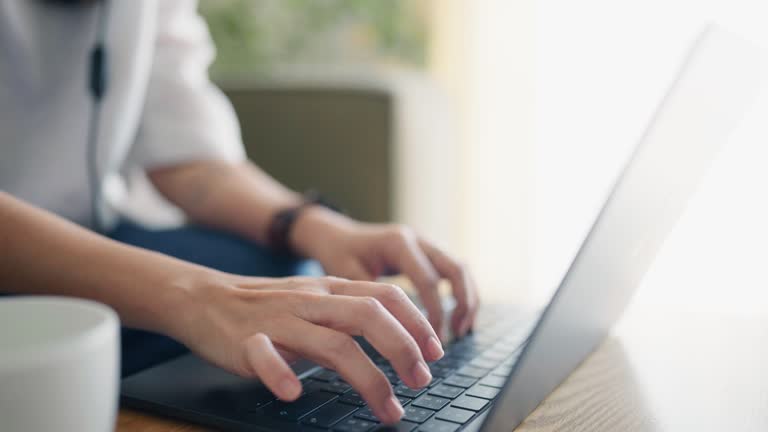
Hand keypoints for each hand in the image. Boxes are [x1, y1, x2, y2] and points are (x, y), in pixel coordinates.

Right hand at [167, 273, 444, 423]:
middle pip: (368, 316)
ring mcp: (279, 320)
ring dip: (367, 379)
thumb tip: (400, 337)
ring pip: (331, 344)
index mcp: (331, 290)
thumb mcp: (316, 299)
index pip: (386, 295)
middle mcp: (311, 301)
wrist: (205, 299)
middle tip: (422, 382)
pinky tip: (293, 393)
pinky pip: (264, 356)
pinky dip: (280, 374)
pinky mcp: (246, 341)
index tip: (436, 353)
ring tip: (389, 409)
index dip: (416, 323)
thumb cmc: (268, 306)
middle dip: (403, 349)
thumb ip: (352, 312)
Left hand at [291, 207, 479, 340]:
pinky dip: (461, 293)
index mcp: (398, 242)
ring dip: (467, 298)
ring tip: (462, 329)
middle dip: (462, 303)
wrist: (336, 234)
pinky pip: (454, 270)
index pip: (429, 280)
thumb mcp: (345, 275)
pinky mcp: (428, 252)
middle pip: (456, 269)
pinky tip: (457, 318)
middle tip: (457, 334)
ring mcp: (426, 242)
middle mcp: (417, 238)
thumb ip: (369, 297)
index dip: (435, 312)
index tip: (429, 340)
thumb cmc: (338, 254)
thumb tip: (393, 332)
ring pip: (461, 268)